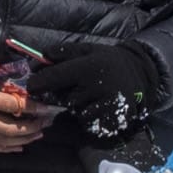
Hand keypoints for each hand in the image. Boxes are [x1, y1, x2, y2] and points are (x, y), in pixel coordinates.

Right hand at [0, 53, 44, 155]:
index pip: (8, 104)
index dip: (28, 106)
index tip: (43, 105)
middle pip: (8, 128)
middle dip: (30, 127)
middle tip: (45, 122)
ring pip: (0, 140)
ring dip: (22, 140)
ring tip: (38, 134)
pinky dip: (5, 149)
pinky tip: (18, 147)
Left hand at [28, 38, 155, 112]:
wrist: (141, 74)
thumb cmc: (109, 61)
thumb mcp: (88, 49)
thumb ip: (63, 52)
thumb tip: (40, 57)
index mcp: (89, 67)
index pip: (55, 77)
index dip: (39, 83)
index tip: (31, 86)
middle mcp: (96, 87)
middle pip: (64, 98)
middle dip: (64, 94)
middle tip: (76, 87)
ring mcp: (105, 106)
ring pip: (76, 111)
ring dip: (78, 105)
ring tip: (93, 95)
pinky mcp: (112, 120)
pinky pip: (88, 122)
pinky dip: (89, 116)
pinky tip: (99, 105)